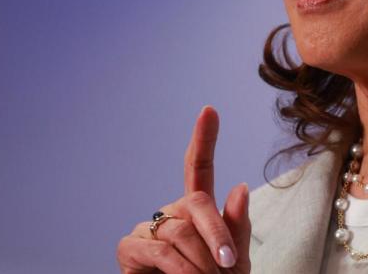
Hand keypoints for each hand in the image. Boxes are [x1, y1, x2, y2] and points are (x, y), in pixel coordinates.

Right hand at [117, 106, 251, 272]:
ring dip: (200, 261)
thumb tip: (238, 187)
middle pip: (196, 202)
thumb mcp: (236, 261)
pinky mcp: (129, 249)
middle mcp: (170, 213)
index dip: (204, 137)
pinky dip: (179, 268)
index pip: (199, 167)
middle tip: (228, 265)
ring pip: (179, 230)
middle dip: (217, 234)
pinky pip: (158, 250)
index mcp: (198, 209)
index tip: (210, 110)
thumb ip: (237, 227)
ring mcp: (147, 229)